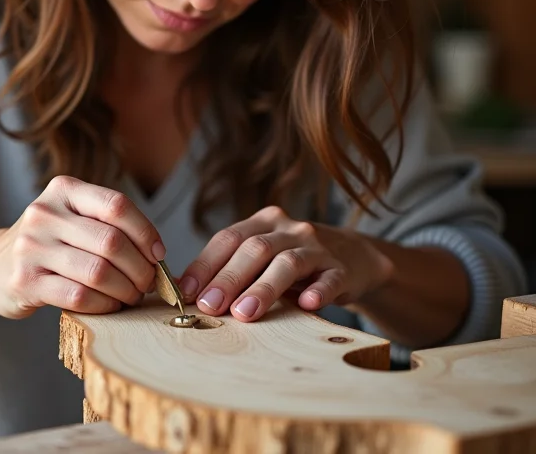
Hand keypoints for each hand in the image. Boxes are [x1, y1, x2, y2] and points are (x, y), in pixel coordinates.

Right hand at [0, 176, 164, 318]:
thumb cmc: (47, 243)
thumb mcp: (70, 217)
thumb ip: (108, 225)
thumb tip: (157, 255)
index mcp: (64, 189)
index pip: (116, 206)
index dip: (146, 232)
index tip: (158, 254)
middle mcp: (44, 213)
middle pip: (111, 241)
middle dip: (140, 267)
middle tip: (149, 283)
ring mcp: (32, 247)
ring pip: (98, 271)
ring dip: (125, 289)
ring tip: (132, 296)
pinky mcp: (25, 282)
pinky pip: (80, 296)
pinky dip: (104, 304)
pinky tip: (110, 305)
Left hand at [178, 206, 393, 321]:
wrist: (352, 257)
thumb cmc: (292, 262)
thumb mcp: (261, 257)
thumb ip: (229, 268)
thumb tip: (183, 289)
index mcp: (262, 222)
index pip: (228, 238)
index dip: (206, 264)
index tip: (187, 291)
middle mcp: (288, 228)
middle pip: (254, 248)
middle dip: (228, 278)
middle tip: (209, 306)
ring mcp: (317, 247)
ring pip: (287, 262)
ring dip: (264, 288)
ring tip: (244, 313)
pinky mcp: (342, 268)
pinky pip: (330, 278)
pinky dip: (319, 290)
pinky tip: (307, 304)